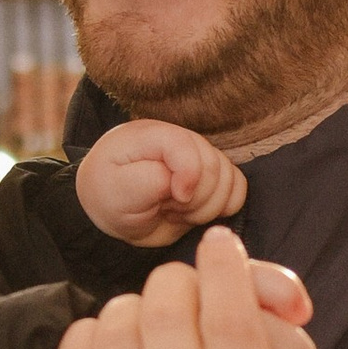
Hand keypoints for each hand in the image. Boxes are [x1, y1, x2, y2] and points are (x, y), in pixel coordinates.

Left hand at [50, 223, 298, 348]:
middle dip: (177, 286)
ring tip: (143, 323)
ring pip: (118, 328)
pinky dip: (90, 336)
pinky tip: (104, 343)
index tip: (221, 245)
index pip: (234, 327)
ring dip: (132, 308)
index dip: (228, 271)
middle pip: (172, 315)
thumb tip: (230, 292)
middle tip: (180, 291)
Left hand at [76, 118, 248, 246]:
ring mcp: (200, 157)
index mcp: (152, 135)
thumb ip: (147, 182)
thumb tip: (181, 183)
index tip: (174, 199)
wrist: (114, 211)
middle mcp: (181, 140)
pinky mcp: (213, 177)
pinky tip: (194, 213)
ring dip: (206, 207)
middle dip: (193, 199)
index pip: (185, 146)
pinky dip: (222, 207)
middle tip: (166, 208)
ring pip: (229, 180)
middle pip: (213, 166)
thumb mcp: (115, 192)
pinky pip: (238, 189)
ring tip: (176, 211)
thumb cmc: (109, 197)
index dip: (188, 176)